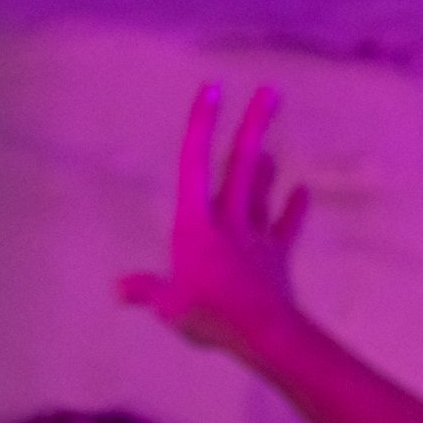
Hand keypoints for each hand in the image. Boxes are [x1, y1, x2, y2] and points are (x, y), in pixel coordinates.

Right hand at [119, 83, 311, 359]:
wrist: (263, 334)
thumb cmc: (210, 314)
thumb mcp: (167, 304)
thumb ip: (145, 290)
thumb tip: (118, 288)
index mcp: (195, 223)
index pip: (193, 163)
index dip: (201, 124)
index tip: (212, 89)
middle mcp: (227, 220)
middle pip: (241, 164)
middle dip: (254, 124)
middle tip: (272, 90)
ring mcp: (255, 237)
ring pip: (261, 192)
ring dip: (266, 168)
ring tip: (269, 145)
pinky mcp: (277, 257)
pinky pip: (286, 229)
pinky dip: (294, 210)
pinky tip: (304, 192)